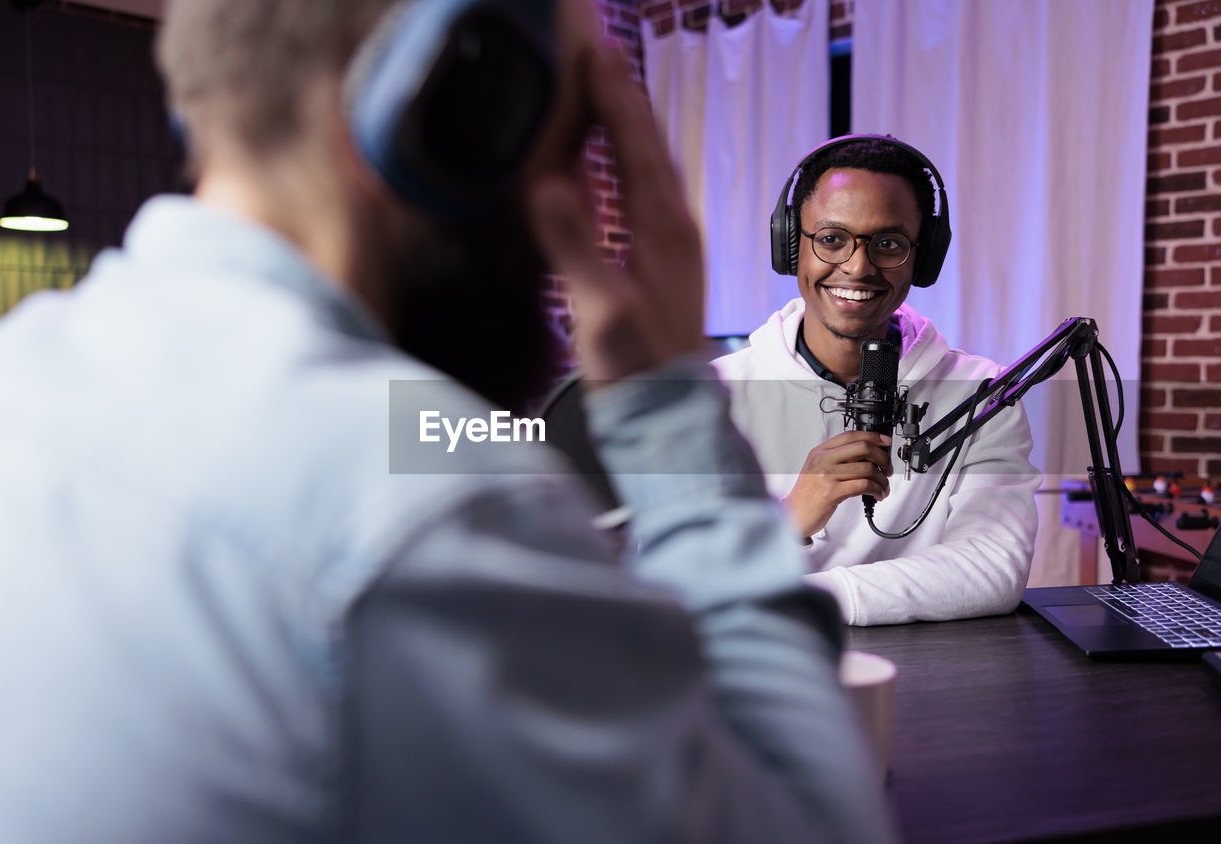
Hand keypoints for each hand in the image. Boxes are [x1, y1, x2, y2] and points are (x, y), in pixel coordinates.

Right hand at [528, 43, 703, 382]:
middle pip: (648, 143)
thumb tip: (547, 185)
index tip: (594, 52)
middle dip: (623, 96)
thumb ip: (575, 246)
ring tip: (608, 92)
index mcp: (660, 228)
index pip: (634, 143)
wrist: (666, 412)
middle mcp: (674, 226)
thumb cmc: (636, 367)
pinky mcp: (664, 259)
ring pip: (652, 164)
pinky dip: (629, 162)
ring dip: (629, 124)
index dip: (612, 96)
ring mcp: (673, 242)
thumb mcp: (601, 309)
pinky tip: (615, 165)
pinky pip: (647, 191)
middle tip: (600, 53)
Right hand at [784, 432, 893, 537]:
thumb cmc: (808, 494)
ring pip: (867, 469)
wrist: (793, 515)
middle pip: (863, 448)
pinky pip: (863, 485)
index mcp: (820, 452)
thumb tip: (867, 456)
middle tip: (887, 468)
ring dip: (882, 480)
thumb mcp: (817, 469)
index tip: (885, 442)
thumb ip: (837, 459)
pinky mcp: (832, 492)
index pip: (850, 436)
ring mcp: (827, 475)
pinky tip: (877, 495)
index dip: (873, 436)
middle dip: (882, 458)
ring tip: (883, 487)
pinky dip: (876, 490)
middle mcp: (823, 460)